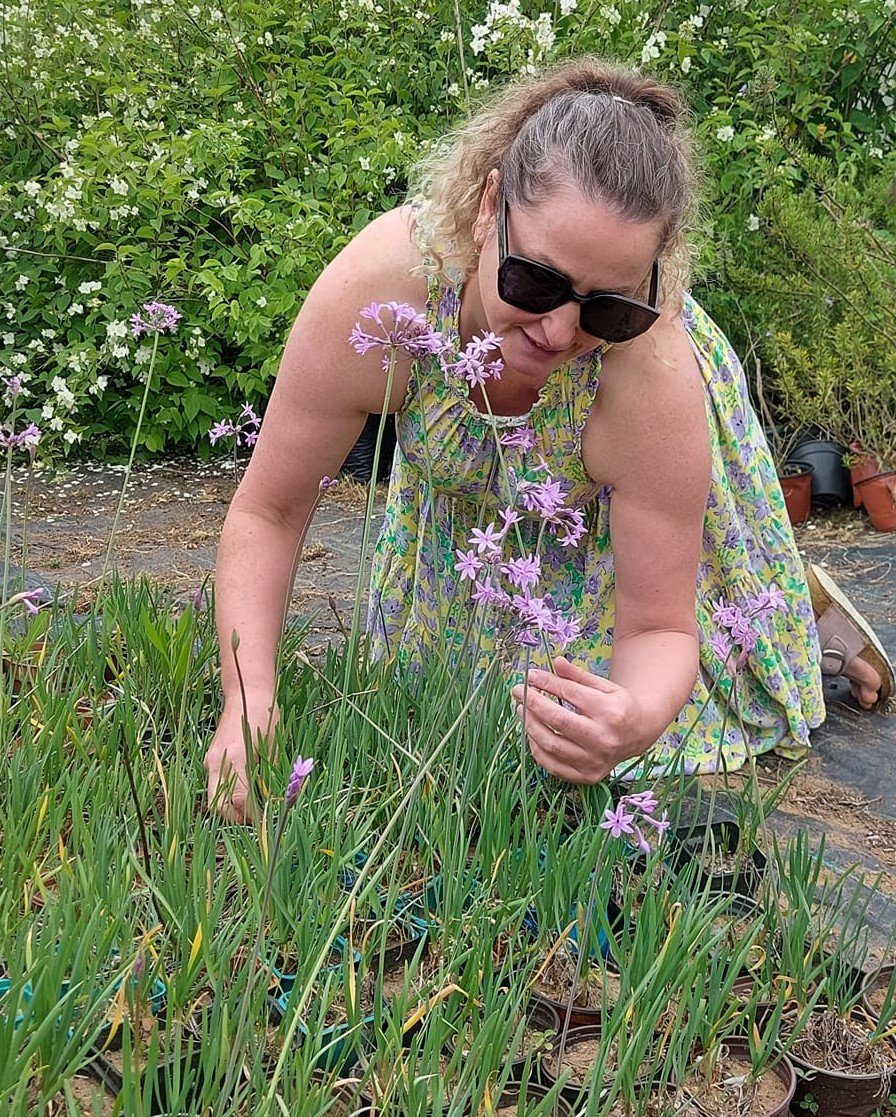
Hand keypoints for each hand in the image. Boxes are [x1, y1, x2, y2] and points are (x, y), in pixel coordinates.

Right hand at [205, 703, 277, 822]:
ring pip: (213, 796)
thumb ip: (267, 776)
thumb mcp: (272, 747)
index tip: (264, 819)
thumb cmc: (266, 717)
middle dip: (234, 817)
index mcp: (237, 759)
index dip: (251, 815)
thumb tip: (268, 802)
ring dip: (229, 806)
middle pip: (218, 805)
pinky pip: (214, 783)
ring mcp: (211, 760)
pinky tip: (243, 789)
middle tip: (254, 817)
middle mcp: (218, 762)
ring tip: (250, 805)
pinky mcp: (210, 757)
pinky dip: (225, 792)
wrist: (246, 693)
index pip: (239, 801)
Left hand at [510, 656, 646, 783]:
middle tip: (518, 691)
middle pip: (557, 720)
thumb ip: (577, 675)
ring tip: (522, 710)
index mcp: (610, 712)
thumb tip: (555, 662)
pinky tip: (531, 733)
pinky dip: (537, 749)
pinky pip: (552, 765)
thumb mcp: (603, 685)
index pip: (570, 694)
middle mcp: (603, 739)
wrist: (639, 734)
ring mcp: (595, 761)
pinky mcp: (587, 776)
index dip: (546, 683)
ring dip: (530, 725)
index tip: (530, 675)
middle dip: (532, 703)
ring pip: (551, 744)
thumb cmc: (617, 706)